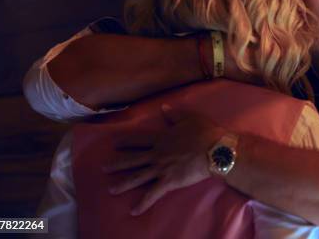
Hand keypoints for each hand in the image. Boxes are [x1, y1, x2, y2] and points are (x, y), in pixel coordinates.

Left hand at [103, 105, 225, 214]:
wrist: (215, 149)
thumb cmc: (205, 132)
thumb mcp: (189, 118)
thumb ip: (174, 114)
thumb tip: (163, 107)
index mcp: (161, 137)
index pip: (138, 139)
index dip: (125, 141)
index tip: (114, 144)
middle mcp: (157, 153)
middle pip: (132, 159)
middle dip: (117, 164)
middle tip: (103, 168)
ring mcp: (161, 168)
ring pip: (137, 177)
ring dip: (123, 183)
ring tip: (111, 189)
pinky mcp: (169, 181)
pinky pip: (153, 194)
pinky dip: (143, 203)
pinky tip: (134, 211)